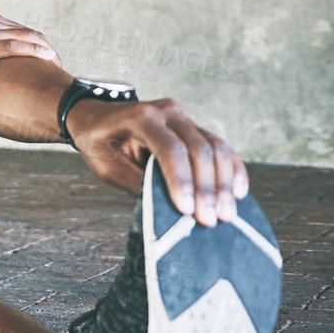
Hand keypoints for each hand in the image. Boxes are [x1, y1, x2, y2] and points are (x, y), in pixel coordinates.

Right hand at [0, 10, 61, 75]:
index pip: (22, 30)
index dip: (39, 45)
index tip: (49, 60)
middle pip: (31, 33)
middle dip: (49, 50)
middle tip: (60, 68)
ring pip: (28, 39)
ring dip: (48, 52)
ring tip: (59, 69)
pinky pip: (15, 48)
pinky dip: (36, 54)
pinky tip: (48, 62)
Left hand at [66, 97, 248, 225]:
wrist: (96, 117)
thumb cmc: (98, 143)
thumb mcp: (107, 166)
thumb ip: (137, 183)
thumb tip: (169, 210)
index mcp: (141, 117)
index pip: (170, 149)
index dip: (182, 181)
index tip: (188, 211)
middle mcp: (167, 112)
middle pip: (199, 149)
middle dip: (207, 188)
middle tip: (211, 220)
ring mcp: (183, 118)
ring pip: (216, 148)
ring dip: (223, 184)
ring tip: (226, 214)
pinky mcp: (194, 127)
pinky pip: (220, 147)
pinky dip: (232, 170)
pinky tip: (238, 192)